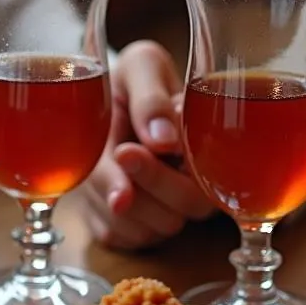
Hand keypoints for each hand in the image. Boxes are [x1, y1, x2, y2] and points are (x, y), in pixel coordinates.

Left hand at [80, 40, 212, 249]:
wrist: (107, 93)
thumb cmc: (133, 77)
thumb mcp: (142, 66)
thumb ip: (153, 98)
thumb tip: (165, 141)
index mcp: (207, 150)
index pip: (200, 186)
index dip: (162, 176)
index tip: (127, 152)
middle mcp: (195, 188)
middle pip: (175, 217)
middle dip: (138, 190)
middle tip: (114, 155)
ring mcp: (168, 212)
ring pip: (143, 231)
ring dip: (111, 197)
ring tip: (102, 156)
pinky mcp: (137, 228)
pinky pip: (118, 238)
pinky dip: (98, 211)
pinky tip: (98, 178)